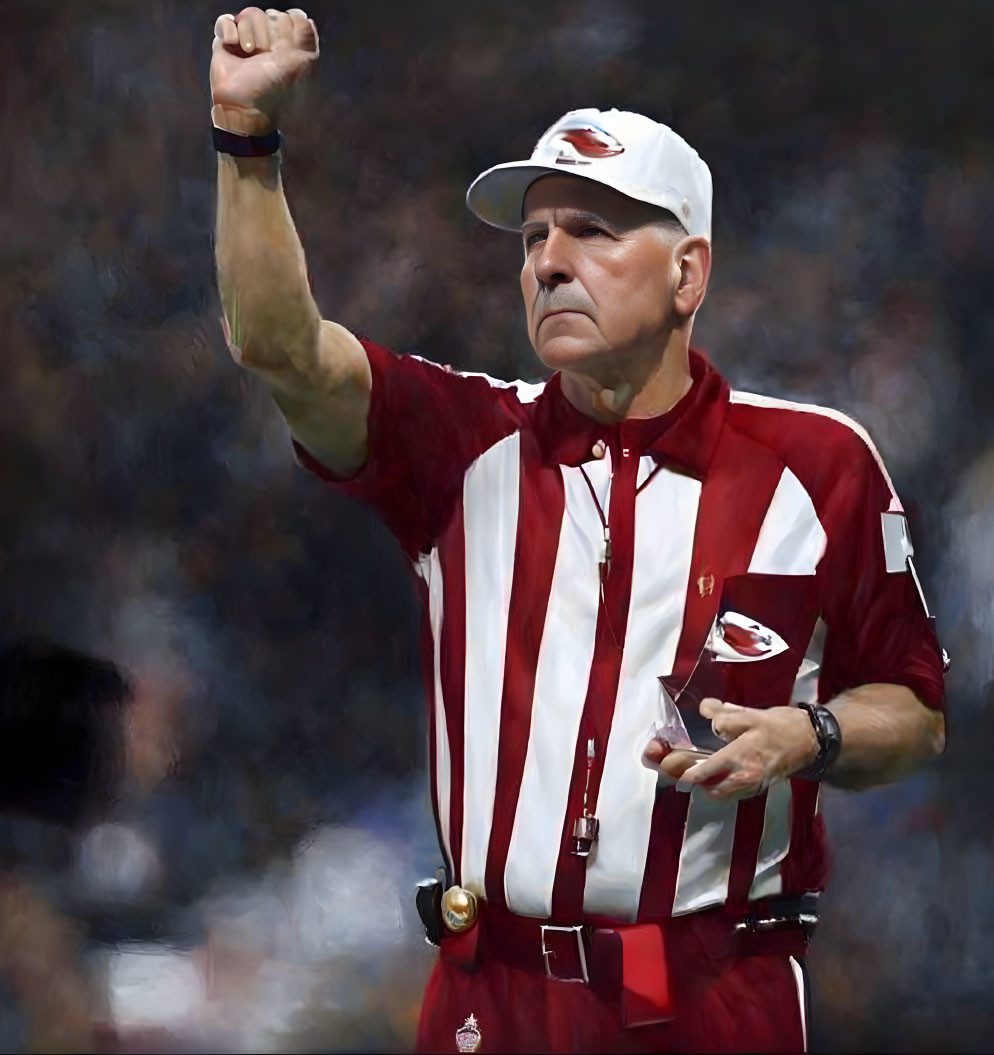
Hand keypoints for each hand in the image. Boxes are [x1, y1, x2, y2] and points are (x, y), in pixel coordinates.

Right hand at [210, 8, 318, 135]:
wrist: (243, 107)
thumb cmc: (273, 90)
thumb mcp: (300, 64)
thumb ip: (307, 37)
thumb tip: (302, 15)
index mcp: (291, 47)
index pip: (292, 17)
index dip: (287, 29)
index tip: (284, 50)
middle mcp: (271, 42)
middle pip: (271, 14)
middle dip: (268, 34)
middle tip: (265, 56)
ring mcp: (249, 40)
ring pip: (250, 14)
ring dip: (249, 34)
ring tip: (248, 54)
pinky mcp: (227, 43)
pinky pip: (226, 20)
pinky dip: (228, 31)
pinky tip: (232, 47)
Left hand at [643, 697, 819, 800]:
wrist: (811, 742)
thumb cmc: (780, 726)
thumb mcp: (750, 714)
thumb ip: (723, 714)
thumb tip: (704, 711)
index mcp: (740, 757)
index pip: (704, 771)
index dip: (682, 770)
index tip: (663, 763)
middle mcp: (744, 778)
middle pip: (705, 787)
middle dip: (684, 776)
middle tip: (666, 764)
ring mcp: (750, 786)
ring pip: (717, 794)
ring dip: (699, 784)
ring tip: (684, 768)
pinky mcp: (756, 788)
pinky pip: (729, 793)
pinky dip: (715, 786)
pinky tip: (708, 774)